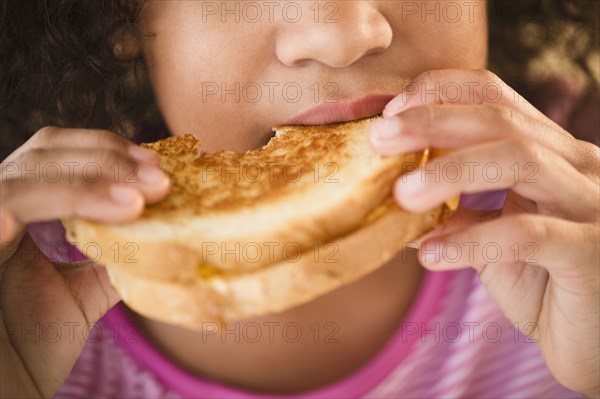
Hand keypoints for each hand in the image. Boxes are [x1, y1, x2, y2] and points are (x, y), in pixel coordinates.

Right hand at [0, 127, 169, 397]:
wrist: (2, 396)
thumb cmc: (28, 351)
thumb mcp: (81, 294)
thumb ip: (109, 258)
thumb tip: (159, 230)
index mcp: (11, 215)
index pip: (55, 156)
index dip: (106, 152)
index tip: (158, 168)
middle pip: (44, 148)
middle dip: (109, 155)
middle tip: (162, 177)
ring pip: (32, 167)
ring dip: (103, 172)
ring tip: (155, 191)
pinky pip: (17, 199)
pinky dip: (77, 195)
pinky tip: (128, 208)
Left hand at [368, 70, 599, 396]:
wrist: (596, 339)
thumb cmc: (545, 284)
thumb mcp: (492, 242)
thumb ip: (456, 216)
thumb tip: (396, 201)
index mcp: (550, 155)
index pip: (497, 98)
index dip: (441, 94)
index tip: (390, 112)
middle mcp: (577, 167)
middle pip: (503, 120)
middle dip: (433, 122)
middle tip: (378, 137)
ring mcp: (592, 204)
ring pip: (521, 159)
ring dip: (451, 171)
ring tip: (401, 194)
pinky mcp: (593, 251)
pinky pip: (529, 234)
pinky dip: (473, 241)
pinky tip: (431, 256)